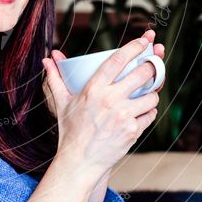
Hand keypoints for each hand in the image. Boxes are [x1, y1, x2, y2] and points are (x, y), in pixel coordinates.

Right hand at [41, 30, 165, 182]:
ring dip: (151, 93)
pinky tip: (141, 112)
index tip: (144, 40)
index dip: (134, 47)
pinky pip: (150, 114)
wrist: (79, 161)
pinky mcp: (133, 130)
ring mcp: (123, 116)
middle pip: (142, 73)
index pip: (118, 60)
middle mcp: (110, 100)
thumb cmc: (70, 130)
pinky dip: (149, 112)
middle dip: (152, 66)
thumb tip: (48, 59)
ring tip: (145, 95)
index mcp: (94, 89)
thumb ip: (56, 78)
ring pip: (151, 95)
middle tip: (153, 65)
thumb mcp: (62, 102)